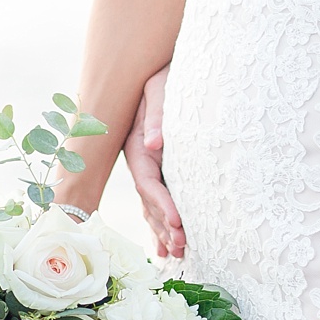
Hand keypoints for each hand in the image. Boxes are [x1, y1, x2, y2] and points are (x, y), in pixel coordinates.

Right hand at [123, 65, 183, 256]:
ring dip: (163, 228)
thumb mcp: (161, 87)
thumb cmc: (166, 73)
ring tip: (179, 253)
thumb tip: (155, 143)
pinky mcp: (159, 164)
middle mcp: (138, 157)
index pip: (147, 181)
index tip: (178, 223)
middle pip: (149, 198)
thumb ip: (157, 113)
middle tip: (184, 247)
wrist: (163, 65)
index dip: (162, 204)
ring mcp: (147, 163)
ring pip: (152, 202)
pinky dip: (162, 218)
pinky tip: (168, 240)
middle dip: (164, 224)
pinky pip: (158, 196)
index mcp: (136, 143)